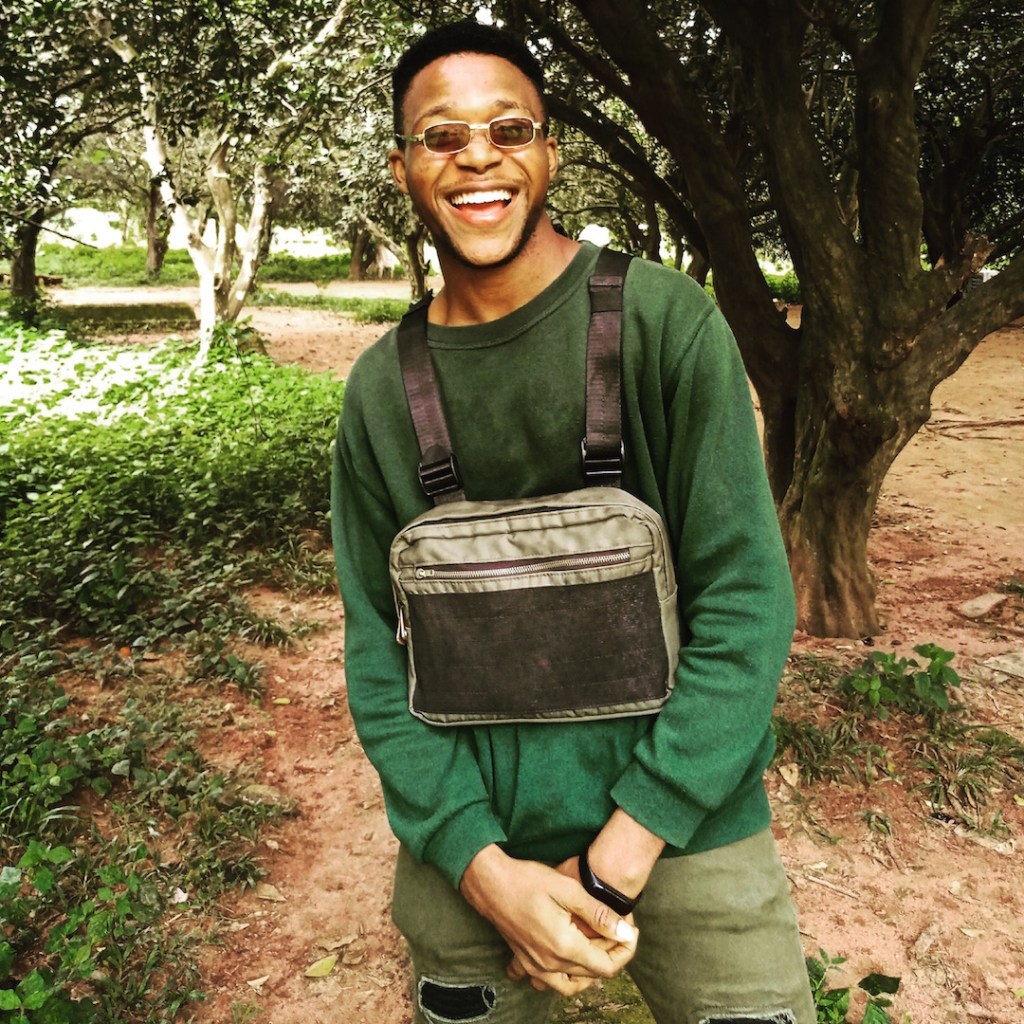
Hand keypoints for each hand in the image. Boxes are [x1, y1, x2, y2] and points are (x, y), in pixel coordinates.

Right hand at [460, 845, 638, 995]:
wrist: (490, 883)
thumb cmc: (528, 881)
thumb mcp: (569, 889)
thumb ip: (599, 914)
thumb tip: (626, 933)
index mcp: (564, 946)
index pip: (607, 967)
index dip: (624, 951)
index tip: (630, 929)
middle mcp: (549, 964)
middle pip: (592, 975)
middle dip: (610, 952)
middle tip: (615, 926)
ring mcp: (535, 966)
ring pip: (572, 984)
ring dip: (589, 969)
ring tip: (596, 943)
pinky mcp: (524, 962)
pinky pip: (550, 982)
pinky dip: (564, 975)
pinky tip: (568, 955)